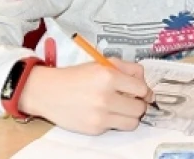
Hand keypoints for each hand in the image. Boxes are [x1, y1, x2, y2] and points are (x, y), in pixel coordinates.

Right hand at [19, 59, 153, 134]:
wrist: (48, 92)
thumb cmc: (77, 76)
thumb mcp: (103, 63)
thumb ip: (128, 68)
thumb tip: (145, 82)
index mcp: (109, 77)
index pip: (142, 89)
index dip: (145, 91)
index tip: (142, 92)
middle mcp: (106, 98)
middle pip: (140, 109)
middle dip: (139, 104)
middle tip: (130, 100)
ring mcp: (100, 116)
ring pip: (132, 123)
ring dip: (130, 116)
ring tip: (121, 108)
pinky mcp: (94, 129)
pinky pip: (115, 128)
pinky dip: (113, 121)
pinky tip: (102, 112)